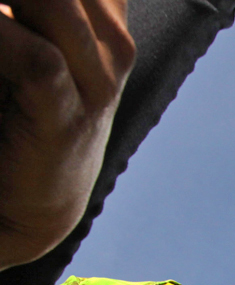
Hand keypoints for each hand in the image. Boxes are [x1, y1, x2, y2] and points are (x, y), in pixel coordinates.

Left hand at [0, 0, 134, 269]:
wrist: (27, 199)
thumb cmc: (13, 110)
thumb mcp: (26, 44)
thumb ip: (24, 17)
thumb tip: (8, 11)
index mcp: (100, 14)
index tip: (13, 10)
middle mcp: (108, 38)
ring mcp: (98, 77)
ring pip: (51, 1)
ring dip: (6, 3)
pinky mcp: (69, 113)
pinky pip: (35, 59)